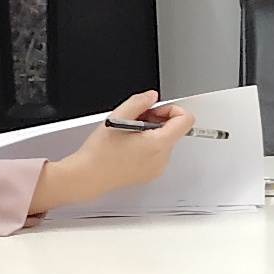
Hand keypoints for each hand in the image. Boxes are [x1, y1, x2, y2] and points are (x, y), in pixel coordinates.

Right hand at [26, 95, 193, 212]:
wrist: (88, 176)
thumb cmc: (100, 153)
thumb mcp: (117, 117)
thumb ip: (139, 102)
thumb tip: (152, 97)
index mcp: (157, 144)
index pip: (185, 120)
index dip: (171, 109)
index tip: (155, 110)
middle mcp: (162, 158)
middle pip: (174, 130)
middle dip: (157, 120)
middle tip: (135, 121)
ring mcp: (157, 168)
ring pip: (165, 141)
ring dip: (151, 133)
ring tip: (129, 134)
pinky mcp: (150, 174)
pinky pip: (158, 154)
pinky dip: (148, 146)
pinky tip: (129, 146)